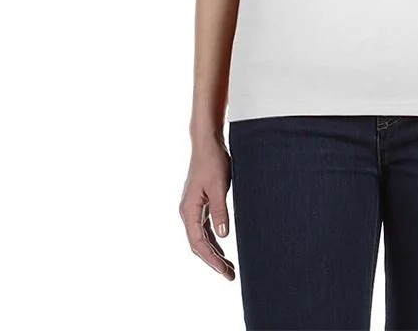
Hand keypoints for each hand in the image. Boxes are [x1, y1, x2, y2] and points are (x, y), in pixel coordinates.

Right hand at [180, 137, 235, 280]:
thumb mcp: (219, 187)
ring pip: (201, 237)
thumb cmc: (212, 161)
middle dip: (213, 260)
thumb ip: (220, 211)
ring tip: (228, 266)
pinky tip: (222, 246)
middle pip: (198, 244)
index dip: (211, 259)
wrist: (207, 142)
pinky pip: (204, 227)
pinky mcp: (200, 202)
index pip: (198, 243)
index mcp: (188, 210)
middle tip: (230, 274)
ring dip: (214, 251)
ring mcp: (193, 207)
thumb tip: (223, 236)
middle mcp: (187, 211)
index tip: (224, 271)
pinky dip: (213, 239)